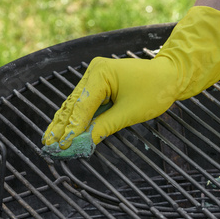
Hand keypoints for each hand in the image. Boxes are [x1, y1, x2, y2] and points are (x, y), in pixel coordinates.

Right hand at [41, 6, 219, 151]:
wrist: (171, 75)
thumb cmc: (155, 90)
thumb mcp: (129, 112)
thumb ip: (104, 127)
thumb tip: (83, 143)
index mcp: (101, 73)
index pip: (82, 105)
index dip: (72, 128)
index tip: (61, 146)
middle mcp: (94, 71)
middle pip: (74, 104)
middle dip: (62, 126)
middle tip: (48, 147)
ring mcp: (95, 76)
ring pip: (76, 104)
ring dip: (65, 123)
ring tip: (50, 141)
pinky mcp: (99, 83)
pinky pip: (85, 103)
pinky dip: (77, 118)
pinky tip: (65, 131)